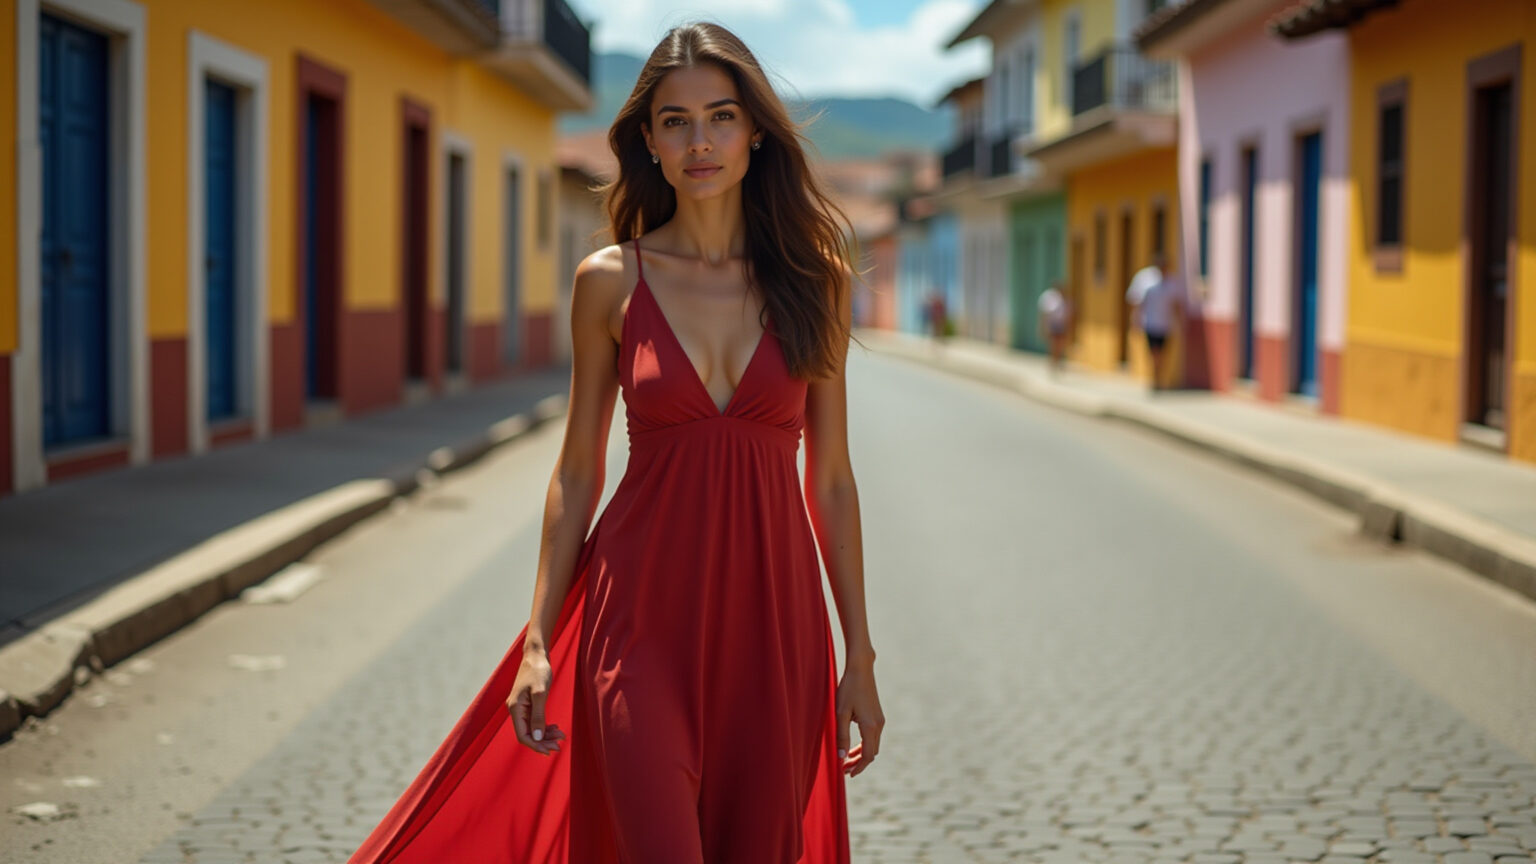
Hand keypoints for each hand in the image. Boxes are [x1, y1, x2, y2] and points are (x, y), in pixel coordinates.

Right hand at [506, 647, 565, 755]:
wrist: (536, 654)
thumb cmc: (538, 670)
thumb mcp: (541, 693)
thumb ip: (538, 716)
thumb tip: (537, 737)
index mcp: (515, 708)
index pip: (523, 736)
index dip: (536, 745)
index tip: (551, 750)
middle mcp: (515, 710)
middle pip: (527, 734)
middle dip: (543, 742)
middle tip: (560, 745)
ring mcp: (521, 707)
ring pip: (532, 729)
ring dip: (546, 735)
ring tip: (561, 735)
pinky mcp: (528, 704)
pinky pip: (534, 721)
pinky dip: (544, 726)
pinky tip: (555, 728)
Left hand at [835, 657, 883, 777]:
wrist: (861, 669)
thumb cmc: (848, 689)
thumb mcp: (840, 713)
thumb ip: (841, 736)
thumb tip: (841, 758)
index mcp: (870, 726)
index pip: (867, 756)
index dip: (857, 767)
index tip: (846, 773)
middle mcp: (879, 725)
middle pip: (872, 753)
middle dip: (859, 763)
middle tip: (844, 769)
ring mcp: (880, 720)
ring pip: (873, 745)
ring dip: (861, 754)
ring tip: (847, 760)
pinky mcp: (878, 715)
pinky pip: (873, 736)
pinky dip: (864, 744)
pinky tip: (852, 745)